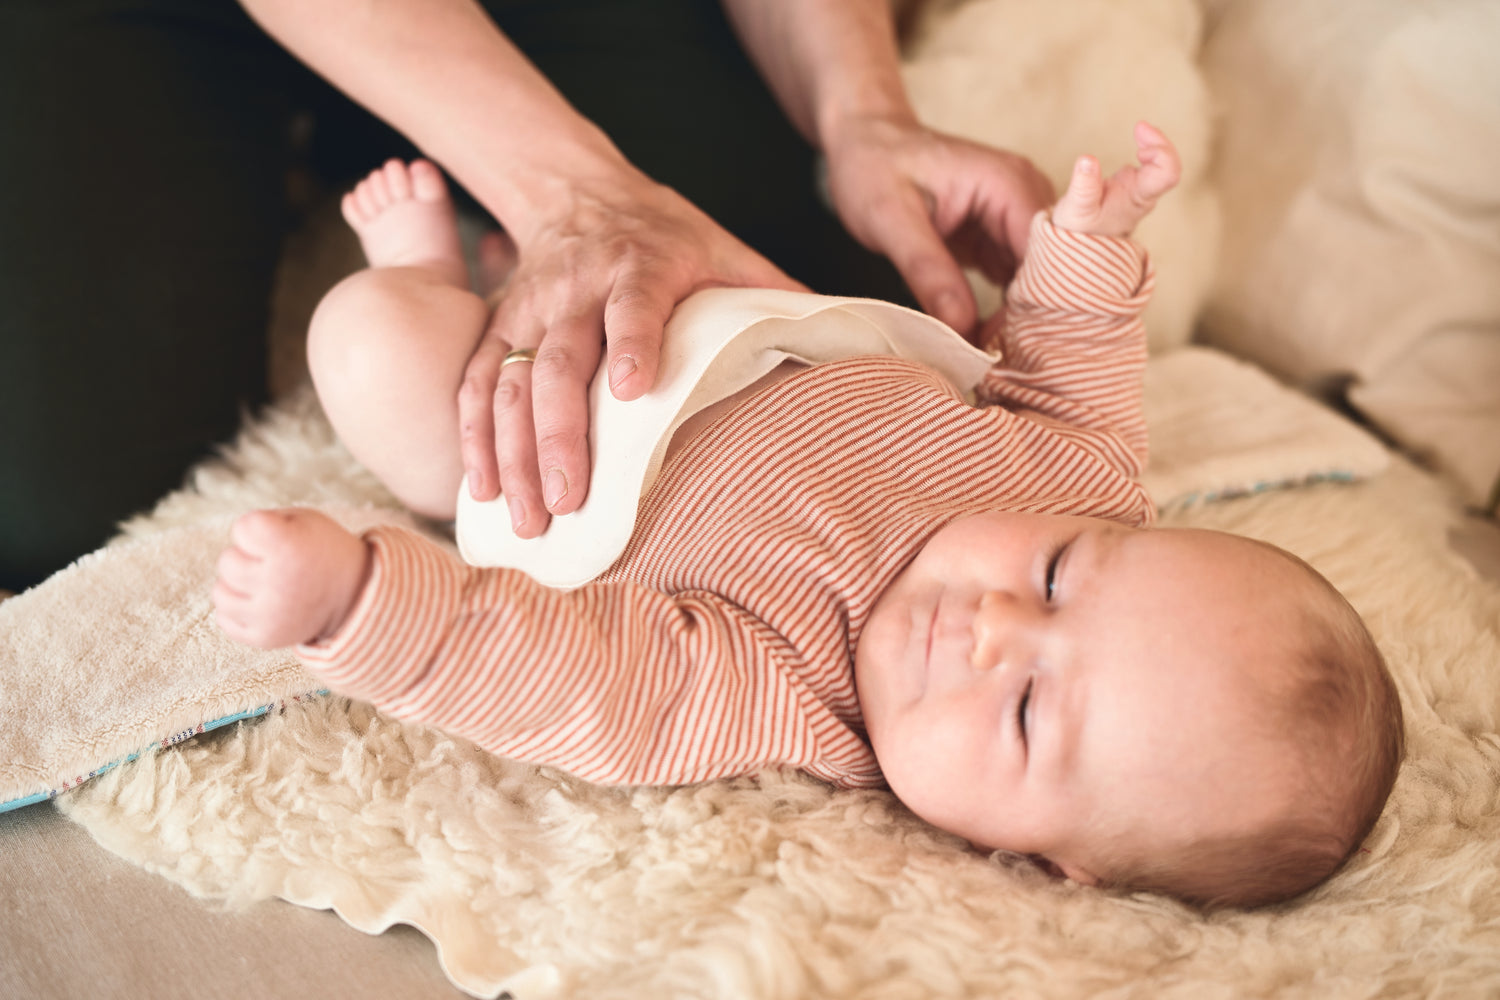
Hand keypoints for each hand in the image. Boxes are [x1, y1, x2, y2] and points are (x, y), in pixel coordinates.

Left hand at [213, 509, 371, 648]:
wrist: (356, 595)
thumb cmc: (322, 551)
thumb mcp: (304, 521)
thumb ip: (263, 523)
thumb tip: (228, 552)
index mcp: (288, 547)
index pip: (242, 528)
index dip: (256, 528)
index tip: (278, 536)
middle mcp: (277, 582)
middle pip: (227, 562)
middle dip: (245, 557)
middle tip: (272, 562)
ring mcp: (270, 614)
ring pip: (220, 593)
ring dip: (237, 585)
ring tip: (263, 583)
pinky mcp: (265, 637)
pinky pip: (224, 620)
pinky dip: (238, 610)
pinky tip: (260, 603)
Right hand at [461, 167, 804, 537]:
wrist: (578, 188)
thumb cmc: (667, 235)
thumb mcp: (725, 249)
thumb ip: (772, 294)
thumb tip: (847, 337)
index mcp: (642, 263)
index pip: (636, 302)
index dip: (634, 341)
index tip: (634, 389)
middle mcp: (578, 286)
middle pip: (561, 360)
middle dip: (561, 435)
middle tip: (569, 502)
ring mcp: (531, 308)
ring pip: (510, 382)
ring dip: (513, 452)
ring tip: (527, 517)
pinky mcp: (498, 325)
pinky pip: (475, 382)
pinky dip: (474, 436)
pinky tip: (481, 489)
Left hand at [819, 114, 1055, 337]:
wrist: (863, 142)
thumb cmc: (872, 167)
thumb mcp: (890, 219)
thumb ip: (926, 269)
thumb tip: (960, 328)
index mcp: (1009, 184)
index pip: (1050, 254)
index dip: (1036, 306)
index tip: (1010, 351)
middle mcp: (1027, 196)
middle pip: (1054, 270)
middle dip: (1033, 319)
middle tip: (1003, 367)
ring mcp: (1017, 217)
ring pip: (1040, 280)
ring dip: (1022, 318)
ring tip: (996, 358)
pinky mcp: (1002, 237)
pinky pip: (1019, 280)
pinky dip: (1008, 310)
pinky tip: (990, 341)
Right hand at [1050, 122, 1180, 238]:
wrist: (1080, 248)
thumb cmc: (1079, 230)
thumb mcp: (1076, 210)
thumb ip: (1083, 187)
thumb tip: (1087, 160)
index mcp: (1137, 199)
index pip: (1168, 175)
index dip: (1162, 153)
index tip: (1140, 146)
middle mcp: (1144, 194)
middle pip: (1169, 166)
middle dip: (1159, 142)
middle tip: (1140, 127)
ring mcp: (1140, 190)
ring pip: (1163, 165)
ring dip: (1154, 143)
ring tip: (1139, 129)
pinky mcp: (1132, 187)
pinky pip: (1153, 165)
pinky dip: (1148, 148)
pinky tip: (1139, 139)